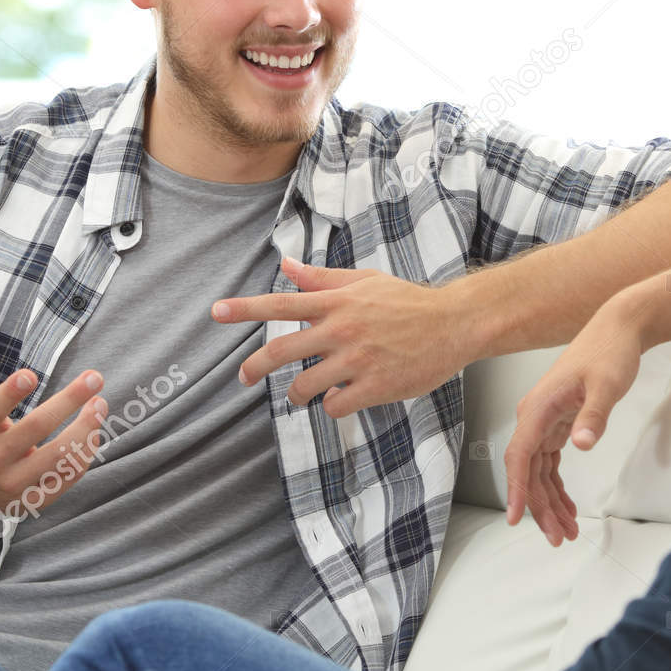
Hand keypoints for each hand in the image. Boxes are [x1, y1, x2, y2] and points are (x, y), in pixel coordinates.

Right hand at [0, 339, 108, 521]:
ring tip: (100, 405)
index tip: (30, 375)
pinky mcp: (29, 499)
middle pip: (35, 428)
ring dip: (84, 430)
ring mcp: (12, 482)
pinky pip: (64, 480)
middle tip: (94, 377)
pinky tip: (94, 434)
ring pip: (57, 458)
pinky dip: (83, 457)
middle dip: (69, 401)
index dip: (10, 393)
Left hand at [216, 257, 477, 417]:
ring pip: (305, 386)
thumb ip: (323, 280)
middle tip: (243, 378)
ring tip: (303, 393)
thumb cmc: (408, 301)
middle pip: (281, 351)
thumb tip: (287, 266)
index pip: (281, 303)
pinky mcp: (375, 386)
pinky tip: (342, 397)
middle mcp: (342, 329)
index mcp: (337, 302)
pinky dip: (331, 404)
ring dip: (297, 394)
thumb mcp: (365, 281)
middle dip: (254, 368)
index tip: (217, 311)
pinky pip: (335, 404)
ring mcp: (358, 359)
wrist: (454, 324)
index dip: (245, 308)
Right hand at [504, 292, 645, 544]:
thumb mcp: (606, 384)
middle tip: (558, 538)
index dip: (515, 490)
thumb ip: (594, 416)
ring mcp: (544, 421)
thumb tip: (581, 444)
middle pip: (528, 472)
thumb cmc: (609, 352)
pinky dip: (557, 486)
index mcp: (537, 408)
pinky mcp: (558, 423)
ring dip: (549, 502)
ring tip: (566, 531)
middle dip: (540, 507)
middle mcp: (534, 417)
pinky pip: (550, 463)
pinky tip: (569, 507)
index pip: (519, 457)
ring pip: (538, 471)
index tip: (515, 518)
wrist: (618, 329)